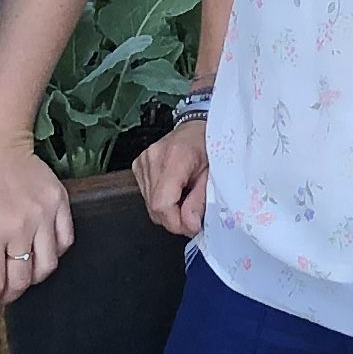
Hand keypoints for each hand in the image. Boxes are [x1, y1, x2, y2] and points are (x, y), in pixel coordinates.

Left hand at [0, 127, 74, 312]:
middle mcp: (21, 227)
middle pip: (22, 281)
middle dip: (6, 295)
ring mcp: (45, 214)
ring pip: (47, 267)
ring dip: (30, 278)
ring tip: (16, 272)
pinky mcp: (61, 203)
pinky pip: (64, 243)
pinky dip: (51, 255)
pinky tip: (34, 251)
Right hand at [132, 115, 210, 236]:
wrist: (198, 127)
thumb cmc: (209, 146)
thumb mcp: (214, 174)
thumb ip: (200, 201)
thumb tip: (189, 225)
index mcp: (175, 157)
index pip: (162, 204)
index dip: (176, 222)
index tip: (193, 227)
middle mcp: (153, 158)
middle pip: (154, 207)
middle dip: (175, 219)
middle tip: (193, 215)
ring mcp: (143, 161)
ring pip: (150, 204)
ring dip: (169, 210)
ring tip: (186, 197)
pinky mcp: (138, 165)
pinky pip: (147, 195)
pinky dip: (162, 200)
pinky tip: (175, 191)